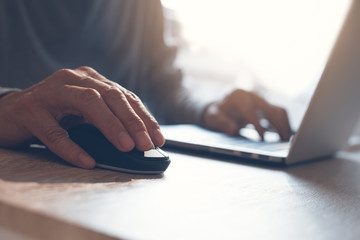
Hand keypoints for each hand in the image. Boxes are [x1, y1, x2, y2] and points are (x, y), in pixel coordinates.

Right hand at [0, 66, 164, 168]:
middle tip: (146, 144)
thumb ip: (106, 118)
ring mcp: (50, 92)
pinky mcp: (30, 110)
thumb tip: (138, 141)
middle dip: (132, 121)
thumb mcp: (83, 113)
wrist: (9, 113)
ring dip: (110, 126)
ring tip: (126, 147)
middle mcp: (73, 79)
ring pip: (87, 104)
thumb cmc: (53, 114)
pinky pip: (55, 132)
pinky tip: (88, 161)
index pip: (124, 96)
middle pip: (110, 96)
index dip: (143, 116)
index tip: (158, 137)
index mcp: (90, 79)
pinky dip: (73, 148)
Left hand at [202, 89, 291, 140]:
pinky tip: (286, 135)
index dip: (256, 124)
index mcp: (238, 96)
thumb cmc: (216, 113)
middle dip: (277, 124)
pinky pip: (279, 112)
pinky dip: (284, 122)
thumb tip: (233, 129)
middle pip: (269, 108)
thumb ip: (221, 122)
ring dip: (284, 123)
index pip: (250, 111)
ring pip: (277, 109)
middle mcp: (252, 95)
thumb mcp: (212, 117)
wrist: (220, 106)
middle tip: (283, 140)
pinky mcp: (266, 104)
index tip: (262, 138)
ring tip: (287, 139)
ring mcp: (261, 99)